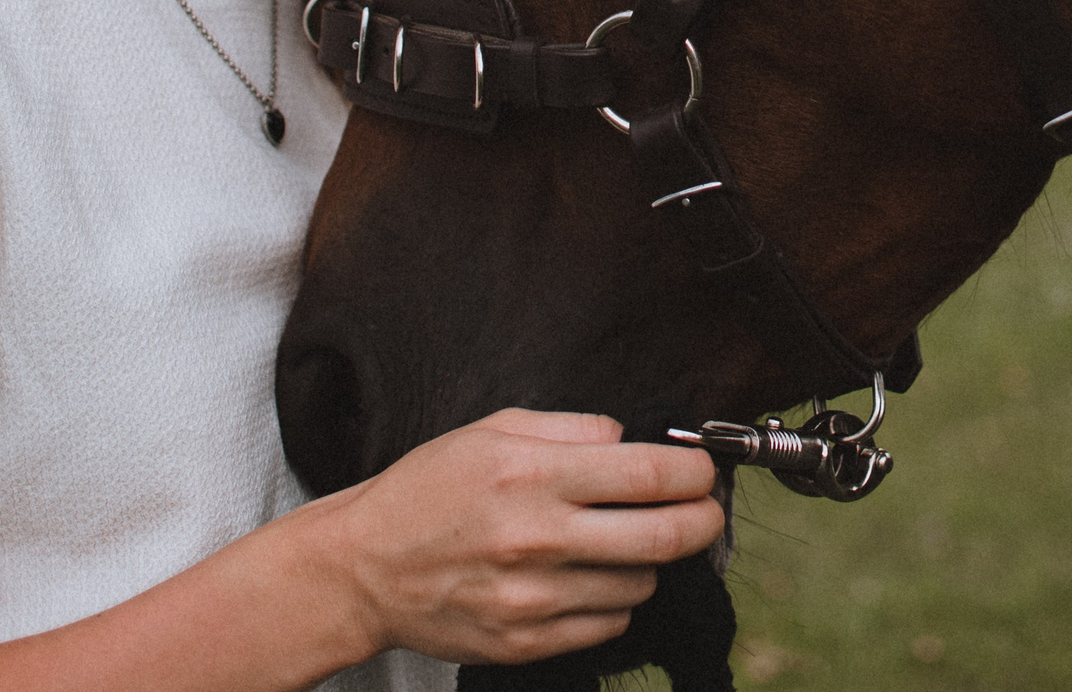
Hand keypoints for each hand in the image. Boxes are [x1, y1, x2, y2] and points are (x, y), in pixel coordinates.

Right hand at [294, 408, 725, 665]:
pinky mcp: (527, 642)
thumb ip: (568, 429)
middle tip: (705, 511)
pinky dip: (613, 600)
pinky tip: (587, 578)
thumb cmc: (428, 490)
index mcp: (530, 475)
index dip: (694, 473)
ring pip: (640, 584)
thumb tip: (631, 438)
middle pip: (663, 537)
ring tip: (622, 543)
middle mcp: (537, 538)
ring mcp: (533, 598)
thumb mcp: (491, 432)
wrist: (366, 568)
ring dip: (648, 562)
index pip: (647, 476)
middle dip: (702, 521)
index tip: (703, 471)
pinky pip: (608, 624)